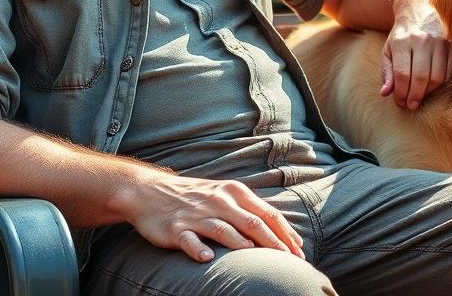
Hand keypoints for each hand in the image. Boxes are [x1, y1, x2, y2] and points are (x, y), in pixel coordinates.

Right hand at [125, 172, 304, 262]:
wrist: (151, 190)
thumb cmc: (196, 196)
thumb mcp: (225, 195)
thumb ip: (248, 209)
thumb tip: (278, 229)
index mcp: (235, 192)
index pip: (266, 213)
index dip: (284, 232)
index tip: (299, 251)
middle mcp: (219, 202)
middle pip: (251, 222)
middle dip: (272, 242)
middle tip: (288, 261)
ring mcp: (197, 215)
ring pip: (223, 229)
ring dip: (240, 243)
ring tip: (254, 255)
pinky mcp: (176, 228)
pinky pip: (189, 240)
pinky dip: (199, 248)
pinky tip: (208, 258)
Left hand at [380, 0, 451, 110]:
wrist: (419, 11)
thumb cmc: (401, 36)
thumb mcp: (388, 50)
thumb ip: (386, 72)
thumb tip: (385, 93)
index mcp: (402, 42)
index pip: (402, 74)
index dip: (401, 93)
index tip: (400, 102)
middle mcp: (421, 41)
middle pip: (420, 77)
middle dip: (415, 96)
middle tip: (410, 105)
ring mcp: (438, 42)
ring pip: (437, 76)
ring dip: (428, 92)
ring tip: (420, 97)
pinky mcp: (450, 45)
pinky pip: (448, 71)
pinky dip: (440, 84)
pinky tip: (431, 87)